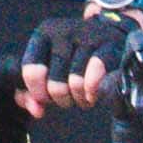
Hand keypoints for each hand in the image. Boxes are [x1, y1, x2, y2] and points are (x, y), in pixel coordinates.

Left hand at [21, 0, 142, 116]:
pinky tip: (93, 94)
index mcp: (43, 34)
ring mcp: (88, 36)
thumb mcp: (49, 67)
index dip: (39, 93)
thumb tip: (36, 111)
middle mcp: (64, 31)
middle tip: (69, 97)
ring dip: (80, 100)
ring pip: (76, 84)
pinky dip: (93, 93)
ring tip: (83, 96)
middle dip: (62, 100)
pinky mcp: (110, 46)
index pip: (31, 71)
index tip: (47, 98)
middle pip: (55, 85)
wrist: (111, 33)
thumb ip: (33, 92)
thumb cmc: (74, 56)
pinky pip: (95, 79)